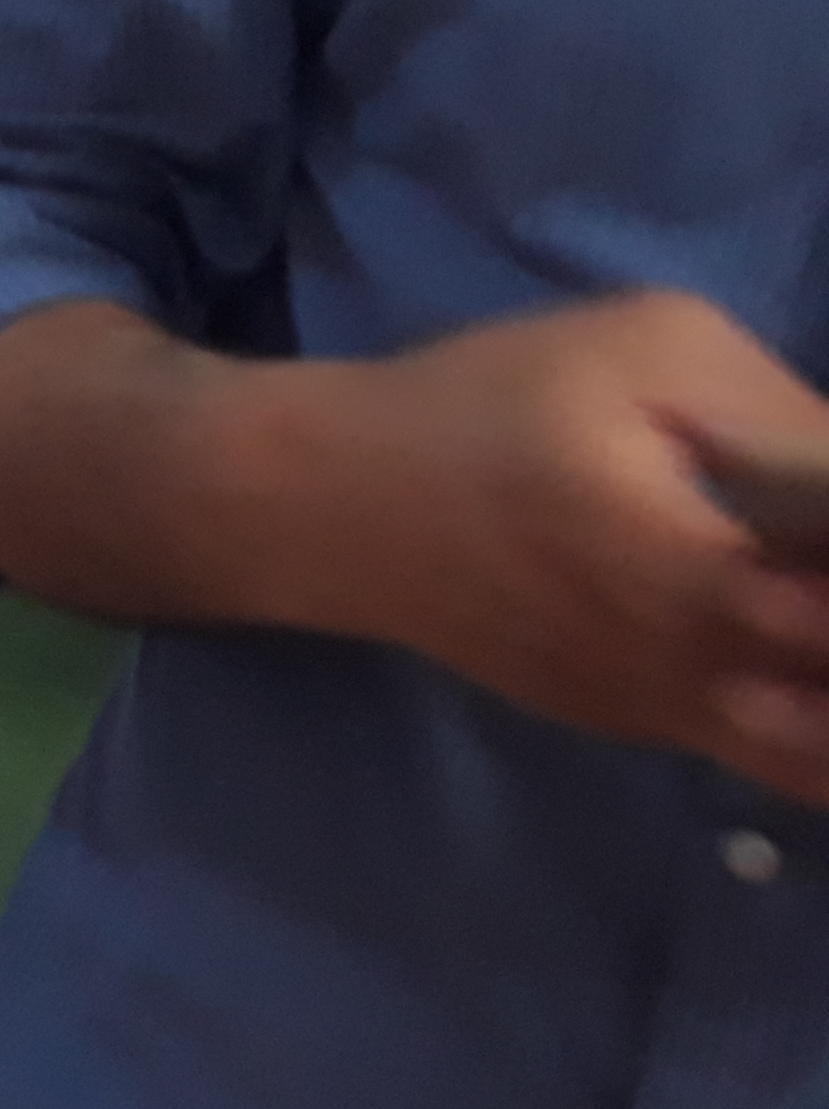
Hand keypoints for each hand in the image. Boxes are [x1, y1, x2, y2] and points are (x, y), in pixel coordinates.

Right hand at [0, 291, 828, 806]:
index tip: (823, 530)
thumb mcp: (652, 352)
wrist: (329, 508)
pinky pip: (779, 757)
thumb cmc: (489, 407)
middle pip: (825, 709)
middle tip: (800, 571)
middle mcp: (698, 677)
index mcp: (706, 578)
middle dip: (827, 626)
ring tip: (789, 605)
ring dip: (816, 695)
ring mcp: (668, 717)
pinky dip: (814, 725)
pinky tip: (792, 662)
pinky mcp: (638, 724)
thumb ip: (796, 421)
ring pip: (814, 757)